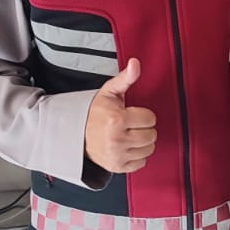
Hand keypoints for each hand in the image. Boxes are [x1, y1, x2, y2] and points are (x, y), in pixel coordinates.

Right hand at [85, 58, 157, 173]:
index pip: (150, 119)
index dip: (143, 115)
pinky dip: (137, 156)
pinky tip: (127, 147)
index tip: (132, 114)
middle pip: (152, 135)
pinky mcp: (117, 167)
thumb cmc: (96, 112)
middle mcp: (118, 139)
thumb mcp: (110, 92)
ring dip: (142, 142)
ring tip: (129, 135)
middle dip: (143, 129)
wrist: (77, 133)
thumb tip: (135, 63)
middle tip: (131, 125)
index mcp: (117, 119)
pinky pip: (141, 163)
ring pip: (149, 149)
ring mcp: (117, 155)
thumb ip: (126, 78)